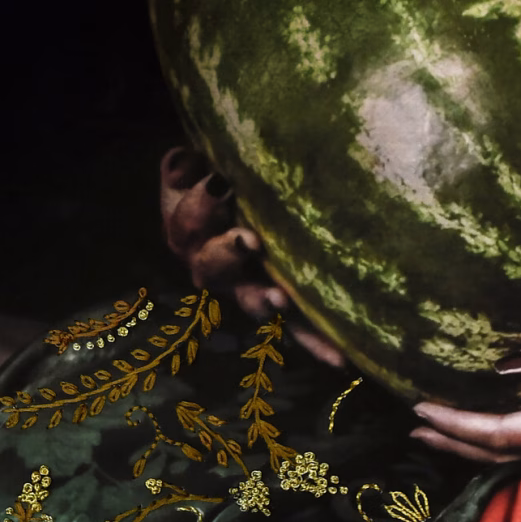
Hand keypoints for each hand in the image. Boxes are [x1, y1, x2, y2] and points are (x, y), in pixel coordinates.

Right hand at [159, 147, 345, 366]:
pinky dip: (316, 343)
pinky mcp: (280, 304)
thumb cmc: (220, 175)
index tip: (219, 184)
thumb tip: (180, 162)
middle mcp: (214, 265)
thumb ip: (185, 166)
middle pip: (211, 265)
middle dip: (227, 252)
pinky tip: (340, 359)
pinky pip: (297, 328)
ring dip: (263, 300)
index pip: (185, 222)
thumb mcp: (197, 167)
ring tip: (280, 299)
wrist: (238, 200)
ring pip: (250, 300)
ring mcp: (247, 288)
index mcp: (190, 231)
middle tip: (248, 240)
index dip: (197, 206)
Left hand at [412, 315, 520, 471]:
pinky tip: (506, 438)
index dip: (461, 426)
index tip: (420, 413)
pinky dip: (519, 449)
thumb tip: (520, 366)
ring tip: (445, 437)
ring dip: (486, 451)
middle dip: (461, 446)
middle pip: (513, 457)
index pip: (510, 434)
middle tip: (415, 431)